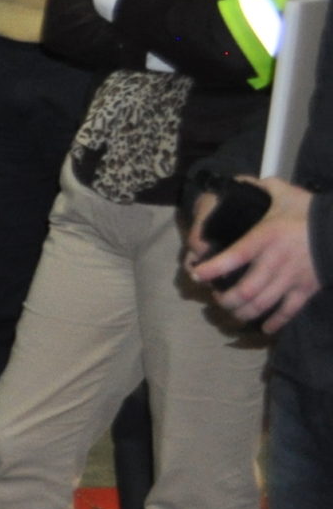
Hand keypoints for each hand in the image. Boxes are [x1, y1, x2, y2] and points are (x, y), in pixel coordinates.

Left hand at [189, 177, 317, 333]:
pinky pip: (288, 311)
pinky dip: (275, 322)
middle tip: (217, 299)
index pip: (232, 257)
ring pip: (262, 304)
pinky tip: (265, 328)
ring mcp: (291, 278)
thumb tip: (239, 179)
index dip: (211, 269)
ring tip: (233, 313)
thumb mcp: (284, 193)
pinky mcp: (307, 289)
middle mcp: (275, 262)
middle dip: (225, 299)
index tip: (196, 274)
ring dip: (244, 312)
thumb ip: (259, 186)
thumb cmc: (311, 211)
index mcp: (265, 238)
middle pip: (244, 291)